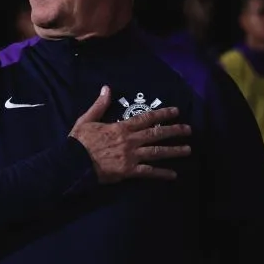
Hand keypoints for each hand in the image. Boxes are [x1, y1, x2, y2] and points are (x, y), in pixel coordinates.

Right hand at [69, 86, 191, 182]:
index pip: (146, 119)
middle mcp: (130, 141)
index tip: (176, 111)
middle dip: (174, 131)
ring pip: (157, 152)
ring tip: (188, 149)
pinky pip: (148, 173)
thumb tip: (107, 88)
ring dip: (174, 150)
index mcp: (121, 128)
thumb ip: (100, 105)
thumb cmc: (79, 142)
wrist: (73, 163)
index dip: (162, 114)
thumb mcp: (87, 119)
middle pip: (156, 134)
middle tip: (189, 129)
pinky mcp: (129, 172)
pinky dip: (162, 174)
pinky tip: (174, 175)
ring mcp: (131, 157)